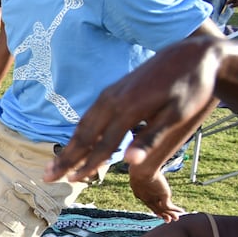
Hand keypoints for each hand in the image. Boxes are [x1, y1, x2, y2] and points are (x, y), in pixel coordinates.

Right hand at [46, 34, 224, 182]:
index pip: (102, 145)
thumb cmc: (190, 88)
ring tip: (54, 164)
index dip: (87, 165)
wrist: (191, 54)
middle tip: (46, 177)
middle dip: (65, 158)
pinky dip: (78, 132)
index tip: (72, 181)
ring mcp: (109, 94)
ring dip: (67, 146)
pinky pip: (89, 115)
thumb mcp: (177, 114)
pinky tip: (75, 141)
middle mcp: (111, 101)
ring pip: (83, 125)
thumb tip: (130, 162)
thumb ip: (151, 138)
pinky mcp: (112, 90)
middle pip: (83, 136)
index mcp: (127, 110)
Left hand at [129, 166, 184, 222]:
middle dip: (161, 214)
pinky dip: (175, 210)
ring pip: (163, 210)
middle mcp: (145, 198)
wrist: (142, 170)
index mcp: (138, 192)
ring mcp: (154, 198)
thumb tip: (130, 157)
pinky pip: (169, 207)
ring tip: (176, 219)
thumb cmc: (138, 165)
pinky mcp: (162, 197)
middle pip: (155, 209)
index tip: (157, 212)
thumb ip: (136, 166)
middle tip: (167, 220)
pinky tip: (182, 212)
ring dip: (170, 214)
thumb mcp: (136, 167)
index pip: (147, 202)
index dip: (153, 207)